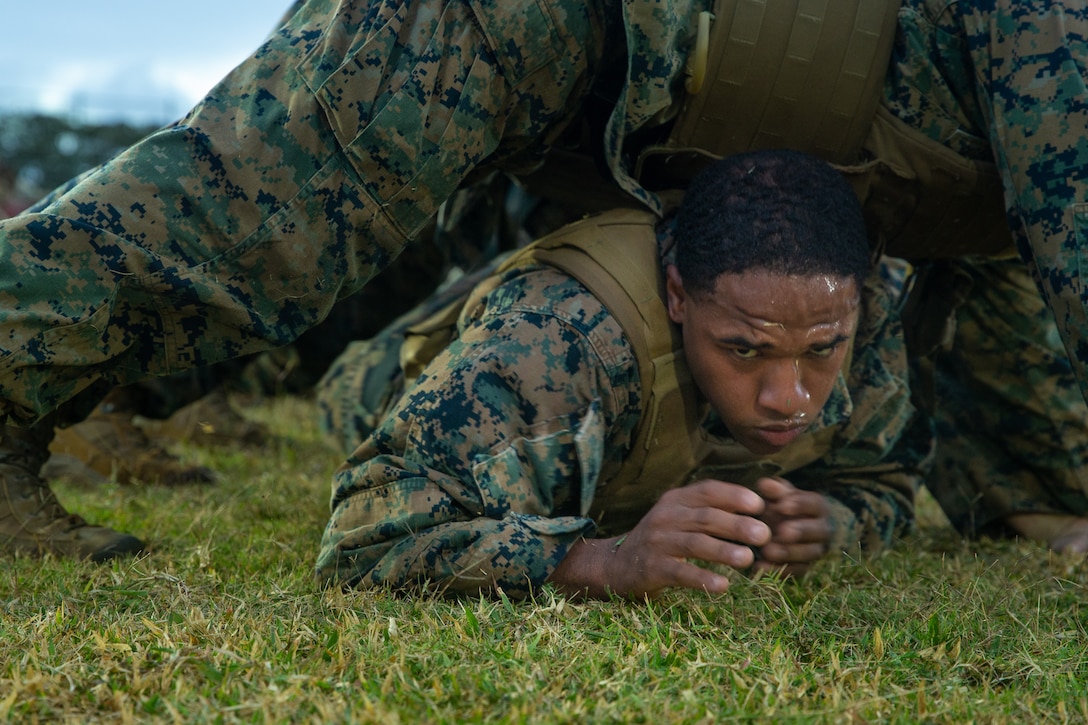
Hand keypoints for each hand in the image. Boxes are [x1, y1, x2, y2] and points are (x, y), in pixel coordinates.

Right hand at [547, 479, 770, 599]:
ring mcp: (657, 542)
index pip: (707, 491)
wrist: (616, 564)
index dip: (734, 496)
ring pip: (695, 544)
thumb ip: (709, 511)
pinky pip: (680, 573)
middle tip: (765, 535)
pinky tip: (723, 586)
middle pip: (705, 518)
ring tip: (748, 559)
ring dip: (723, 551)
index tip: (760, 505)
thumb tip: (757, 510)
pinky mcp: (652, 568)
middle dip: (737, 525)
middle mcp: (665, 516)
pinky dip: (702, 579)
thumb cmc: (661, 540)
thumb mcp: (679, 517)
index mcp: (675, 500)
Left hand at [753, 477, 831, 575]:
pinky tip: (759, 567)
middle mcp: (822, 529)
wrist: (794, 526)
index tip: (782, 505)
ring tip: (767, 551)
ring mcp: (816, 550)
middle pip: (817, 531)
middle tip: (781, 531)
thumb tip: (763, 483)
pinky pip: (796, 571)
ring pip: (809, 554)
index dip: (800, 505)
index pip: (814, 504)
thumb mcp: (782, 495)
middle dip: (800, 531)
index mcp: (818, 507)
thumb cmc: (784, 506)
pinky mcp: (805, 567)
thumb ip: (775, 490)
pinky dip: (778, 570)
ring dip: (788, 553)